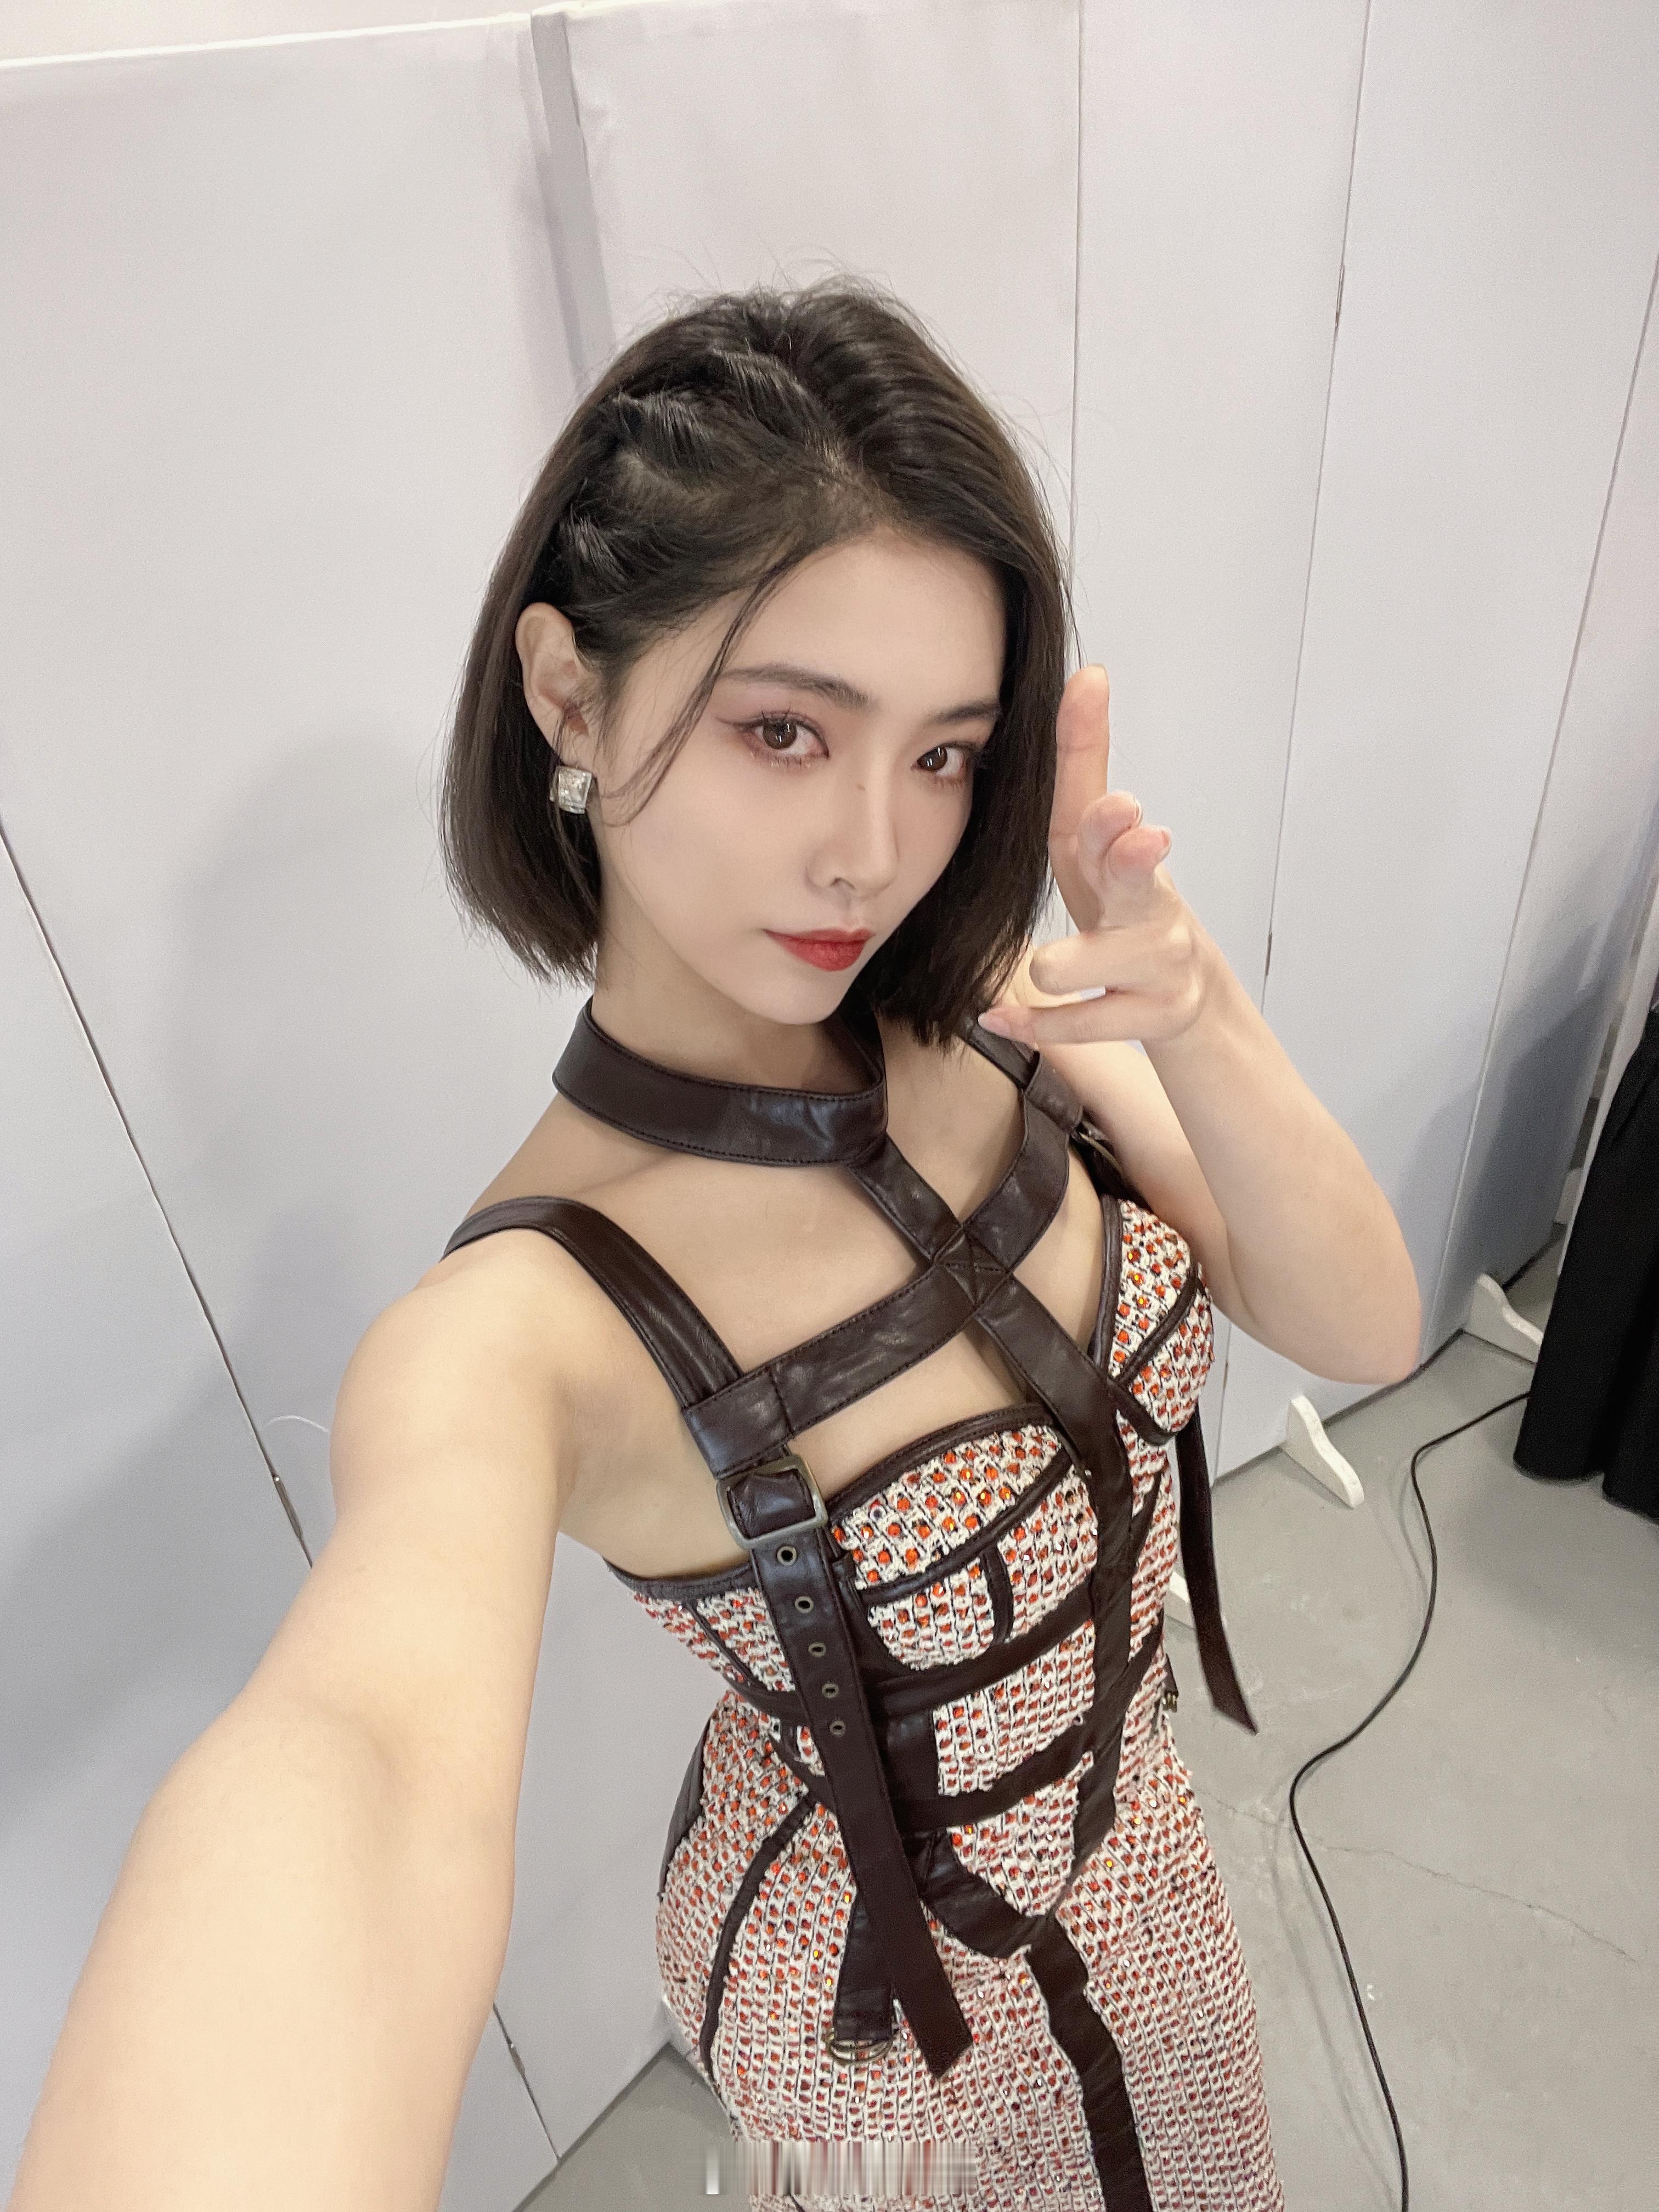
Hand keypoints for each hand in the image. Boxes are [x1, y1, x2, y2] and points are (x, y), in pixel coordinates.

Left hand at [978, 666, 1216, 1046]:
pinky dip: (1036, 1023)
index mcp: (1125, 855)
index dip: (1113, 813)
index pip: (1113, 822)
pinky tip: (999, 1018)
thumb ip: (1085, 760)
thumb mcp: (1097, 837)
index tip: (1122, 801)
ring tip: (1045, 968)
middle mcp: (1149, 905)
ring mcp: (1154, 964)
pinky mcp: (1150, 1016)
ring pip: (1093, 962)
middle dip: (1133, 859)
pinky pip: (1080, 1024)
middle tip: (1140, 840)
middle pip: (1140, 878)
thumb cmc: (1120, 903)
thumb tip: (1087, 672)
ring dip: (1063, 964)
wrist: (1180, 988)